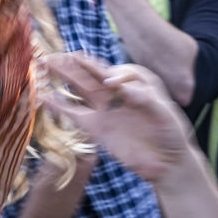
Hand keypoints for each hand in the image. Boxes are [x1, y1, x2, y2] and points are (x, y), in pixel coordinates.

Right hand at [42, 53, 194, 183]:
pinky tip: (44, 97)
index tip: (111, 83)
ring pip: (81, 89)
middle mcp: (118, 95)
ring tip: (46, 64)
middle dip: (73, 63)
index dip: (112, 73)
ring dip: (64, 77)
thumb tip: (118, 87)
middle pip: (92, 74)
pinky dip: (60, 107)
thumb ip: (144, 98)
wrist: (168, 163)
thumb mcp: (165, 112)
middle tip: (53, 54)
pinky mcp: (98, 129)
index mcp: (136, 85)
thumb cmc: (172, 134)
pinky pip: (76, 115)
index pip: (118, 72)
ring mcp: (106, 111)